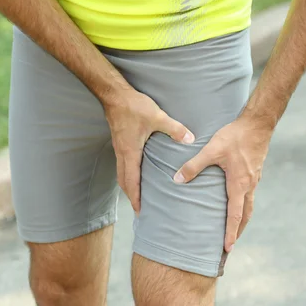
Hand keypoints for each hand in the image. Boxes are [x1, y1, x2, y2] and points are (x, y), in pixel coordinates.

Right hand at [103, 90, 194, 213]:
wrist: (115, 96)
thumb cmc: (133, 107)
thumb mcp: (157, 117)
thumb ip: (174, 129)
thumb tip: (190, 140)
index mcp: (130, 152)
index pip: (131, 181)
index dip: (135, 197)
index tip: (139, 210)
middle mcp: (122, 154)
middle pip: (123, 181)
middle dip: (131, 196)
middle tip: (139, 209)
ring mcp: (119, 149)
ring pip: (121, 174)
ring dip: (128, 186)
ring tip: (137, 195)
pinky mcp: (119, 143)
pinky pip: (122, 165)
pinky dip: (128, 175)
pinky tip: (136, 174)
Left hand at [173, 114, 273, 252]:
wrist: (258, 123)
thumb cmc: (235, 136)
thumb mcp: (211, 150)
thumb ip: (193, 165)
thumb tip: (177, 179)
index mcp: (239, 184)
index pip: (235, 215)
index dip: (230, 233)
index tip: (227, 248)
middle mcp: (249, 185)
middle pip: (245, 215)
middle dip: (237, 231)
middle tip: (230, 245)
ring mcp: (254, 180)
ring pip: (249, 205)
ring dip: (242, 219)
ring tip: (234, 229)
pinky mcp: (254, 172)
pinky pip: (249, 194)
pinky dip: (243, 205)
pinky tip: (235, 202)